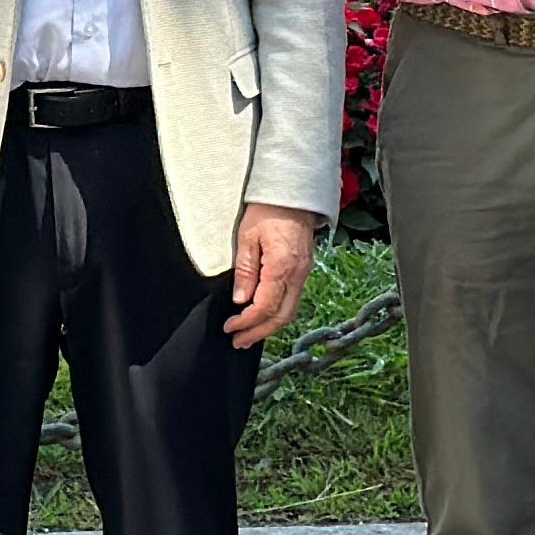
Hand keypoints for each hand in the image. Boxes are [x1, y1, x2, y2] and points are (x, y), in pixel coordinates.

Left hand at [225, 205, 319, 348]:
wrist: (293, 192)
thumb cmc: (268, 210)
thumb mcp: (247, 237)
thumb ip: (245, 271)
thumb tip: (240, 300)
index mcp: (282, 266)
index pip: (264, 307)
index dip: (247, 322)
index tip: (230, 328)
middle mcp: (297, 274)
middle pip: (281, 317)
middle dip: (258, 333)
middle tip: (238, 341)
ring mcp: (304, 273)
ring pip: (289, 311)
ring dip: (269, 327)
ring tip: (248, 336)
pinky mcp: (304, 270)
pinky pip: (293, 299)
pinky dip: (277, 314)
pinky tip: (264, 317)